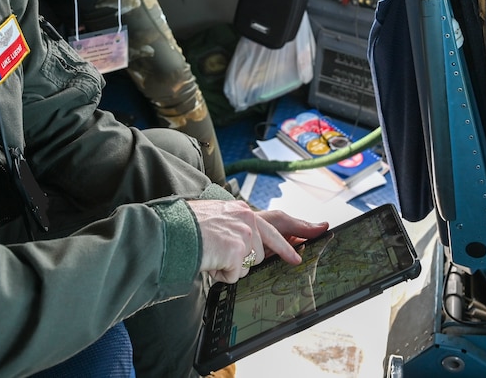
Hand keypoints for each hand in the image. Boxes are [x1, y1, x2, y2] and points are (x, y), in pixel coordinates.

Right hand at [187, 199, 327, 283]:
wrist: (170, 232)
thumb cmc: (184, 228)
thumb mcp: (213, 220)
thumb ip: (232, 228)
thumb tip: (248, 247)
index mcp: (238, 210)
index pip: (273, 220)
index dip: (293, 229)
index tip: (315, 229)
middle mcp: (245, 218)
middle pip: (270, 241)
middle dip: (286, 249)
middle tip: (299, 259)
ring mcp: (244, 234)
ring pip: (252, 262)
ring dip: (233, 266)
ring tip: (213, 256)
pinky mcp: (238, 250)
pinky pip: (236, 274)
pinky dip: (222, 274)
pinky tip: (211, 262)